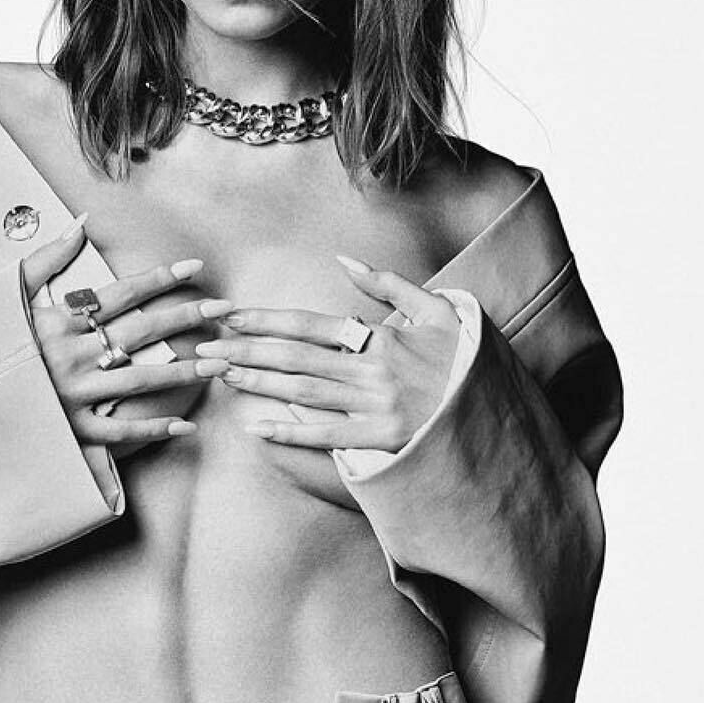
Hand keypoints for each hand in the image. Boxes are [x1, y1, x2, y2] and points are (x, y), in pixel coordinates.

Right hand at [23, 216, 232, 447]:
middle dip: (185, 318)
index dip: (160, 279)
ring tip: (218, 363)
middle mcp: (71, 356)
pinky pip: (119, 431)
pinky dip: (152, 429)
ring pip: (139, 381)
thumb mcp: (10, 296)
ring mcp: (73, 395)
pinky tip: (185, 425)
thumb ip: (46, 259)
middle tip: (224, 311)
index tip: (195, 269)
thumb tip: (79, 224)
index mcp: (59, 322)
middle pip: (140, 332)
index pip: (121, 295)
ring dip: (182, 372)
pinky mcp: (72, 430)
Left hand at [196, 254, 462, 452]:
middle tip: (205, 350)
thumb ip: (390, 284)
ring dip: (258, 384)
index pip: (311, 325)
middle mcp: (374, 371)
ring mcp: (376, 408)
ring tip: (221, 376)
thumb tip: (344, 260)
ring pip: (304, 393)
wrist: (498, 413)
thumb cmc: (465, 359)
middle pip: (296, 358)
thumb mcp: (438, 309)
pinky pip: (327, 437)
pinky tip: (257, 427)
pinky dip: (291, 432)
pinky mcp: (383, 442)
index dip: (267, 320)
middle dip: (247, 352)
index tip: (230, 317)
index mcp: (383, 337)